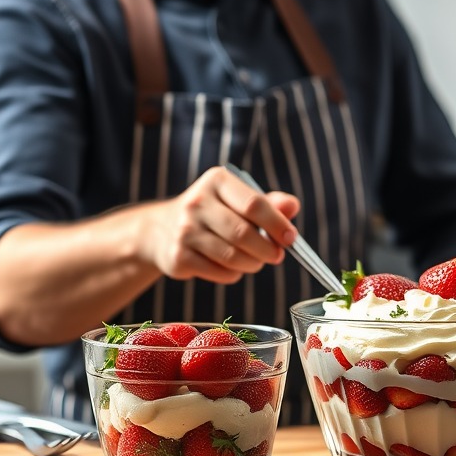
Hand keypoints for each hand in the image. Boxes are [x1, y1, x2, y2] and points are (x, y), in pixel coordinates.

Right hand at [139, 166, 299, 284]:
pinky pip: (220, 273)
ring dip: (253, 264)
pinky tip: (231, 266)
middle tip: (276, 255)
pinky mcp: (178, 257)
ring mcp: (184, 231)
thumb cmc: (213, 212)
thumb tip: (292, 206)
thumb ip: (269, 203)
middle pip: (244, 233)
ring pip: (233, 257)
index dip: (277, 224)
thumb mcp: (238, 199)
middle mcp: (196, 202)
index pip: (254, 204)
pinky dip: (234, 274)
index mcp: (216, 181)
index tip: (291, 238)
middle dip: (267, 249)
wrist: (162, 229)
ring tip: (255, 260)